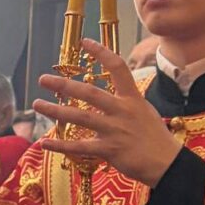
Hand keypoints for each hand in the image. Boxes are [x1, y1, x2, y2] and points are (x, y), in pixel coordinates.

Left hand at [34, 41, 181, 186]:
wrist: (168, 163)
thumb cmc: (155, 137)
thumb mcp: (144, 110)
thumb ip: (126, 100)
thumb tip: (112, 90)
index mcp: (132, 98)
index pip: (118, 67)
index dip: (101, 52)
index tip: (85, 42)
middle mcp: (122, 111)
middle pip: (90, 93)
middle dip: (65, 84)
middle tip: (43, 79)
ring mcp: (115, 130)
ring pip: (80, 117)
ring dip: (55, 110)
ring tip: (37, 104)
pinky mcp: (110, 150)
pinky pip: (80, 146)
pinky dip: (61, 145)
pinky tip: (44, 143)